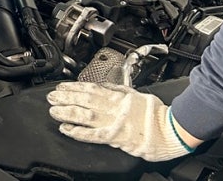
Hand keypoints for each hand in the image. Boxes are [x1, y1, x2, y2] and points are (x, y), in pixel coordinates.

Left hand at [47, 82, 193, 161]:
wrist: (171, 131)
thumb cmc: (156, 113)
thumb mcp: (135, 93)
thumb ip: (117, 89)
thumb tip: (102, 84)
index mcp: (118, 96)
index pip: (90, 88)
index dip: (73, 87)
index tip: (61, 86)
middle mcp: (113, 108)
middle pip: (84, 100)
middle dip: (65, 98)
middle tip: (51, 96)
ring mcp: (114, 123)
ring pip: (85, 115)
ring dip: (67, 112)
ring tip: (54, 110)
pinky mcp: (116, 138)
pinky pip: (93, 135)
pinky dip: (78, 132)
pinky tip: (67, 129)